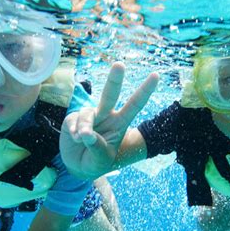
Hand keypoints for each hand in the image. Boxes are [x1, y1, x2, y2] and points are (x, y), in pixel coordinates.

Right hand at [60, 62, 158, 179]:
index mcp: (120, 123)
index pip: (135, 105)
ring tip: (82, 140)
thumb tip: (86, 133)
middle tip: (119, 65)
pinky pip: (74, 121)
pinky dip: (74, 131)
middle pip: (111, 94)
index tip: (156, 75)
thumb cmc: (96, 161)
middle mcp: (106, 115)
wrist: (77, 165)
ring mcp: (90, 115)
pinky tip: (74, 138)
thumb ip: (97, 147)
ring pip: (88, 114)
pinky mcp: (74, 118)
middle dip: (115, 79)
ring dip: (85, 127)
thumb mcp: (101, 160)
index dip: (145, 91)